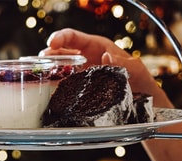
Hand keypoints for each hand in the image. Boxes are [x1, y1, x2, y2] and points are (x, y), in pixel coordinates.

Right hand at [42, 28, 169, 106]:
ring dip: (49, 70)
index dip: (60, 37)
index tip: (51, 43)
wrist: (142, 102)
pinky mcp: (79, 89)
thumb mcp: (136, 69)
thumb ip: (123, 63)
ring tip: (40, 75)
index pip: (74, 37)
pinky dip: (54, 86)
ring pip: (59, 67)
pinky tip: (47, 90)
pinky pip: (64, 84)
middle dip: (49, 55)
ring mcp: (81, 74)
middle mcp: (86, 58)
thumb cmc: (141, 81)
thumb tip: (107, 57)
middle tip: (41, 62)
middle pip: (61, 52)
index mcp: (97, 47)